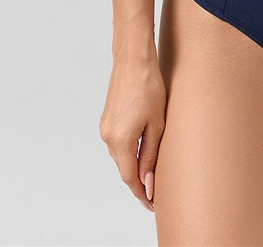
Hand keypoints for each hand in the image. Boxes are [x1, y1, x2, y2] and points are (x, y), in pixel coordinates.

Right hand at [99, 54, 166, 211]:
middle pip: (124, 168)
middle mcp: (108, 136)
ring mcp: (105, 127)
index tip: (152, 203)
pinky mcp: (106, 119)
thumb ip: (150, 156)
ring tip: (152, 172)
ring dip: (133, 166)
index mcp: (121, 140)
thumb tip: (148, 182)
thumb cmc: (149, 86)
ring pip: (120, 156)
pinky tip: (141, 151)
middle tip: (156, 191)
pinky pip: (117, 143)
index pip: (130, 178)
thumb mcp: (157, 123)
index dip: (141, 193)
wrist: (133, 59)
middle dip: (139, 181)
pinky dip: (128, 152)